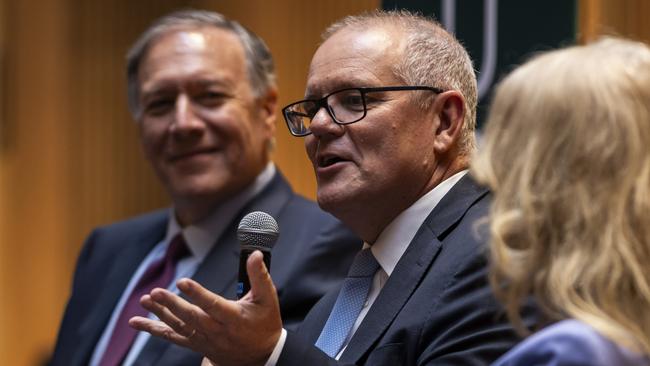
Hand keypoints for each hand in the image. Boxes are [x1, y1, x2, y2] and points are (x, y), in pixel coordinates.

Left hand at [129, 251, 281, 365]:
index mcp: (234, 318)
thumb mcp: (268, 299)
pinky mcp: (197, 345)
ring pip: (180, 327)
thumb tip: (254, 254)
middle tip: (156, 292)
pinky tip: (138, 322)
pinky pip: (174, 338)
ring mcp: (206, 340)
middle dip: (172, 305)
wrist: (261, 357)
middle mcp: (218, 331)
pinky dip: (155, 330)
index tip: (183, 281)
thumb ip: (259, 275)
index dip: (198, 294)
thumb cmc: (265, 324)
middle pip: (192, 317)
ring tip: (147, 300)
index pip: (213, 305)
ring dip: (161, 315)